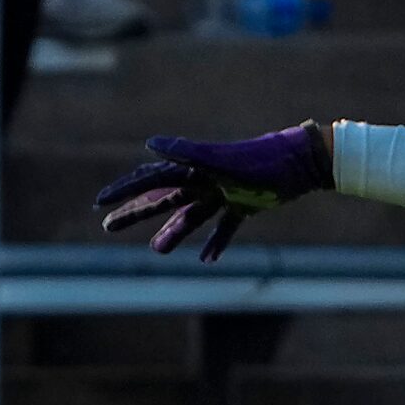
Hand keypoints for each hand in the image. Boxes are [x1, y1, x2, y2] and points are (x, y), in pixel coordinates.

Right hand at [96, 121, 335, 260]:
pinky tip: (208, 259)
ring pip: (191, 216)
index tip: (100, 202)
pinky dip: (217, 241)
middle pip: (163, 199)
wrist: (303, 163)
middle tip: (108, 225)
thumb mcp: (224, 160)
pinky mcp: (245, 204)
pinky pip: (224, 226)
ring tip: (156, 250)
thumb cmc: (264, 160)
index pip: (150, 179)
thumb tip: (150, 145)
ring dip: (172, 232)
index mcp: (194, 168)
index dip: (124, 191)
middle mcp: (204, 180)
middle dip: (135, 212)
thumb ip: (188, 152)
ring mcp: (224, 192)